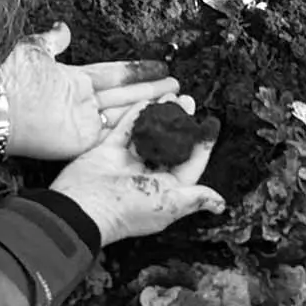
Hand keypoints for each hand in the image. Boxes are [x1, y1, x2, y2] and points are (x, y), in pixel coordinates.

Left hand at [0, 23, 176, 161]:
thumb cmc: (13, 78)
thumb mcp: (35, 50)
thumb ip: (53, 41)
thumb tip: (63, 28)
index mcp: (74, 80)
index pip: (115, 74)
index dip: (137, 70)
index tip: (159, 66)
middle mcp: (83, 101)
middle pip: (126, 94)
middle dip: (152, 89)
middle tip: (177, 85)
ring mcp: (85, 122)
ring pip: (125, 112)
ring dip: (151, 107)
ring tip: (177, 100)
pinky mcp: (84, 141)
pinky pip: (115, 132)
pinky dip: (136, 125)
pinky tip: (158, 119)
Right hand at [48, 93, 223, 247]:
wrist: (85, 208)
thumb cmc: (129, 210)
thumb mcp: (170, 204)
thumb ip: (195, 198)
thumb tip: (221, 205)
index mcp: (166, 189)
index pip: (190, 163)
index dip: (202, 144)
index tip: (211, 123)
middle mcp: (148, 176)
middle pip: (170, 145)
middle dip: (180, 124)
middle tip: (189, 102)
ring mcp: (127, 162)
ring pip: (148, 134)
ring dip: (160, 115)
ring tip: (171, 95)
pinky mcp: (108, 151)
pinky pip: (125, 129)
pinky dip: (135, 115)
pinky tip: (147, 100)